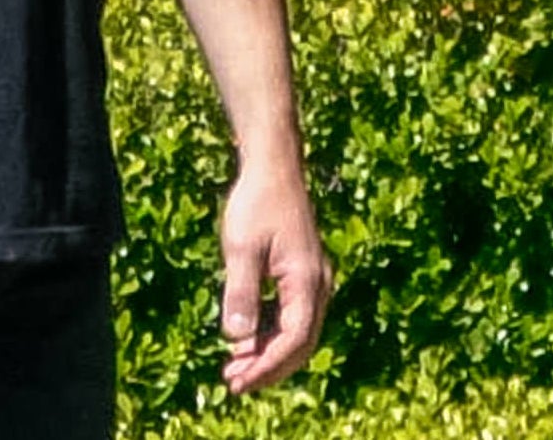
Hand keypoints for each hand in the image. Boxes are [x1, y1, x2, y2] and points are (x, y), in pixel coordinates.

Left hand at [218, 154, 329, 394]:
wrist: (273, 168)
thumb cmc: (256, 203)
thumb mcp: (241, 247)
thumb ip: (241, 292)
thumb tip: (236, 338)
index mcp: (307, 283)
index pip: (293, 340)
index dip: (267, 367)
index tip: (239, 382)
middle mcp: (318, 286)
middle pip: (299, 343)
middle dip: (268, 367)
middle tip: (233, 383)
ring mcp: (313, 281)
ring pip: (296, 331)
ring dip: (267, 352)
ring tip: (234, 367)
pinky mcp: (302, 275)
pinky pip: (291, 315)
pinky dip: (270, 332)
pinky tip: (245, 339)